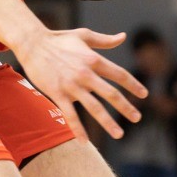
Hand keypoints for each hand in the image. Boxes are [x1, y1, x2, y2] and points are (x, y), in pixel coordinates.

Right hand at [13, 28, 147, 142]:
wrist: (32, 44)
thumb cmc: (59, 39)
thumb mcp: (85, 35)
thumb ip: (105, 40)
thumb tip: (123, 37)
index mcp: (94, 59)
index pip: (120, 75)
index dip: (133, 85)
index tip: (144, 95)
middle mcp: (86, 74)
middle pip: (111, 94)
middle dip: (126, 107)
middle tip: (137, 118)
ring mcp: (72, 86)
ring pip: (94, 107)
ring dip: (108, 122)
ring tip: (120, 134)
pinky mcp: (57, 94)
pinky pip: (70, 115)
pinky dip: (78, 129)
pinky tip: (85, 141)